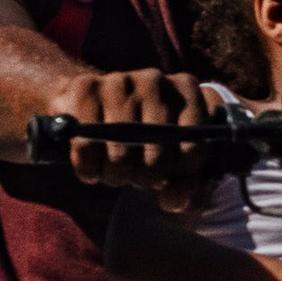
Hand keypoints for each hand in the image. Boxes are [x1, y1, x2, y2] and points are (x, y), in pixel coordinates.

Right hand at [47, 71, 219, 195]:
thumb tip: (172, 200)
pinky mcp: (85, 89)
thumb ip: (189, 189)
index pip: (196, 146)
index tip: (170, 174)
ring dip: (115, 176)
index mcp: (187, 90)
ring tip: (114, 171)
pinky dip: (88, 169)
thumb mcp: (175, 164)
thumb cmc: (142, 140)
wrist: (87, 106)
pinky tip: (92, 168)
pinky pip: (87, 147)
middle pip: (157, 155)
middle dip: (145, 178)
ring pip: (121, 155)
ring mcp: (120, 81)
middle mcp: (156, 80)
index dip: (181, 172)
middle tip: (136, 175)